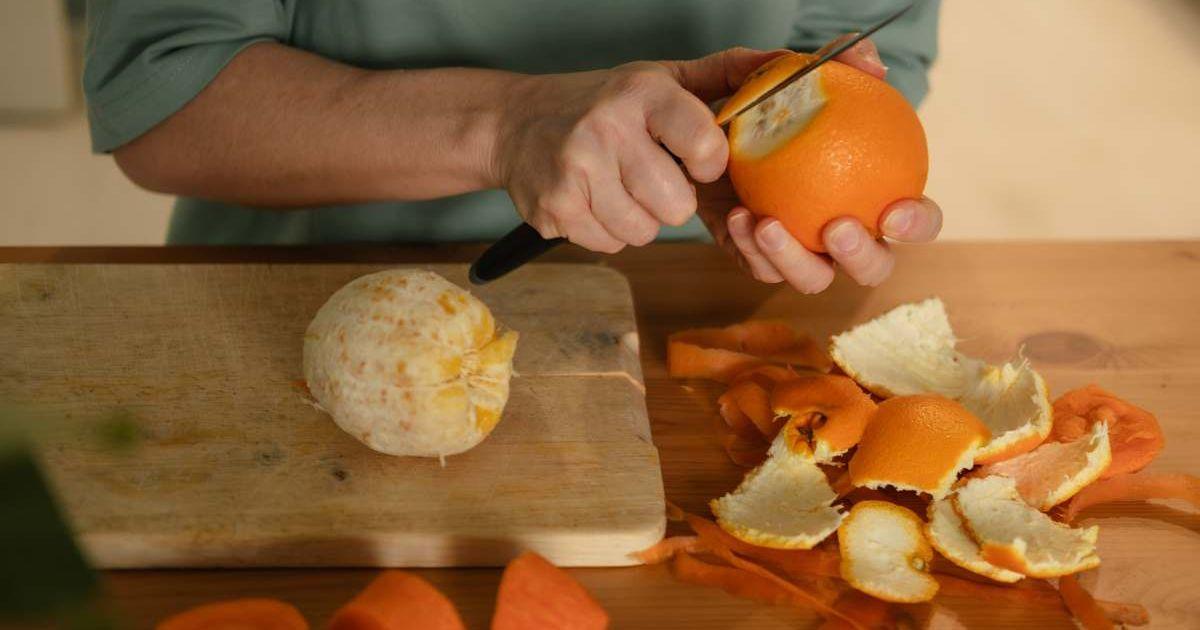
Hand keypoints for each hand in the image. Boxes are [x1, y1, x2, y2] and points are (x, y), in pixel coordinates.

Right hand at [494, 48, 785, 252]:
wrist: (515, 123)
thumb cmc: (601, 104)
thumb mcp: (660, 78)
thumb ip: (724, 75)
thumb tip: (787, 64)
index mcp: (641, 95)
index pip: (703, 144)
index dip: (710, 163)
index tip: (697, 160)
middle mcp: (606, 130)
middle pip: (675, 207)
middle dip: (672, 201)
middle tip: (651, 177)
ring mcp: (574, 172)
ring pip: (643, 232)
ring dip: (639, 218)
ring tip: (619, 187)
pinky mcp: (554, 209)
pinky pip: (610, 244)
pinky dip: (608, 230)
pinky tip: (595, 200)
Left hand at [699, 37, 943, 292]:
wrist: (706, 129)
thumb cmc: (768, 104)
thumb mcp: (791, 76)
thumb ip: (837, 65)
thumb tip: (871, 63)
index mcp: (874, 195)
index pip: (914, 219)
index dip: (918, 223)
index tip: (895, 211)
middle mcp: (845, 234)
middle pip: (874, 268)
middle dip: (862, 256)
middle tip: (836, 227)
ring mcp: (804, 253)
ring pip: (814, 279)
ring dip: (793, 258)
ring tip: (766, 223)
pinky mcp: (760, 260)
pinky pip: (761, 268)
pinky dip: (748, 248)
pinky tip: (736, 216)